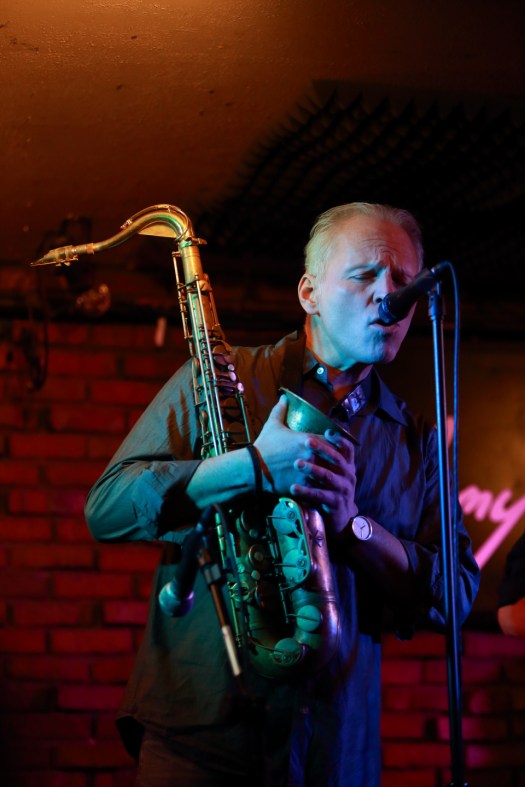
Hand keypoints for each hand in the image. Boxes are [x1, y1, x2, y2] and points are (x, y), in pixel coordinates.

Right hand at [254, 396, 357, 535]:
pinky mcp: (304, 486)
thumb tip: (284, 397)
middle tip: (343, 465)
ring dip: (334, 477)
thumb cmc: (264, 446)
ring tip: (338, 481)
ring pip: (330, 476)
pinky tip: (326, 492)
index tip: (339, 447)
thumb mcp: (273, 425)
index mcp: (309, 440)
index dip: (337, 444)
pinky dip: (323, 490)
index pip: (333, 440)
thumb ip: (281, 410)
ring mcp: (310, 472)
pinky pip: (320, 489)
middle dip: (339, 462)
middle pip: (335, 459)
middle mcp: (313, 455)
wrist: (253, 468)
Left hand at [289, 428, 357, 538]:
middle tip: (307, 441)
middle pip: (337, 459)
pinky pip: (320, 495)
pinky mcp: (335, 503)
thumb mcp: (333, 472)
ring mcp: (343, 490)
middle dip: (322, 449)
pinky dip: (306, 491)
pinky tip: (293, 488)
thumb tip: (308, 435)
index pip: (348, 448)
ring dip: (313, 469)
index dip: (340, 439)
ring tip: (297, 464)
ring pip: (328, 477)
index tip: (327, 431)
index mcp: (348, 465)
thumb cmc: (331, 489)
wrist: (340, 518)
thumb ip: (325, 456)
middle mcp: (349, 475)